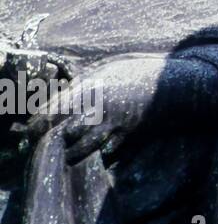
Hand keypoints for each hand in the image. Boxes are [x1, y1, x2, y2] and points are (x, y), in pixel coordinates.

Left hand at [21, 55, 166, 162]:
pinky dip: (99, 155)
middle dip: (53, 141)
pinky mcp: (128, 136)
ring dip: (72, 152)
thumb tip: (62, 95)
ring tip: (67, 154)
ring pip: (82, 147)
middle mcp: (99, 109)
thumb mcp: (109, 68)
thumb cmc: (141, 72)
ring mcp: (115, 125)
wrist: (177, 85)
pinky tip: (96, 154)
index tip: (34, 130)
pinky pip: (107, 152)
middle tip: (48, 144)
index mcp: (91, 89)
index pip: (53, 111)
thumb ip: (84, 82)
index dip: (38, 124)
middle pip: (64, 133)